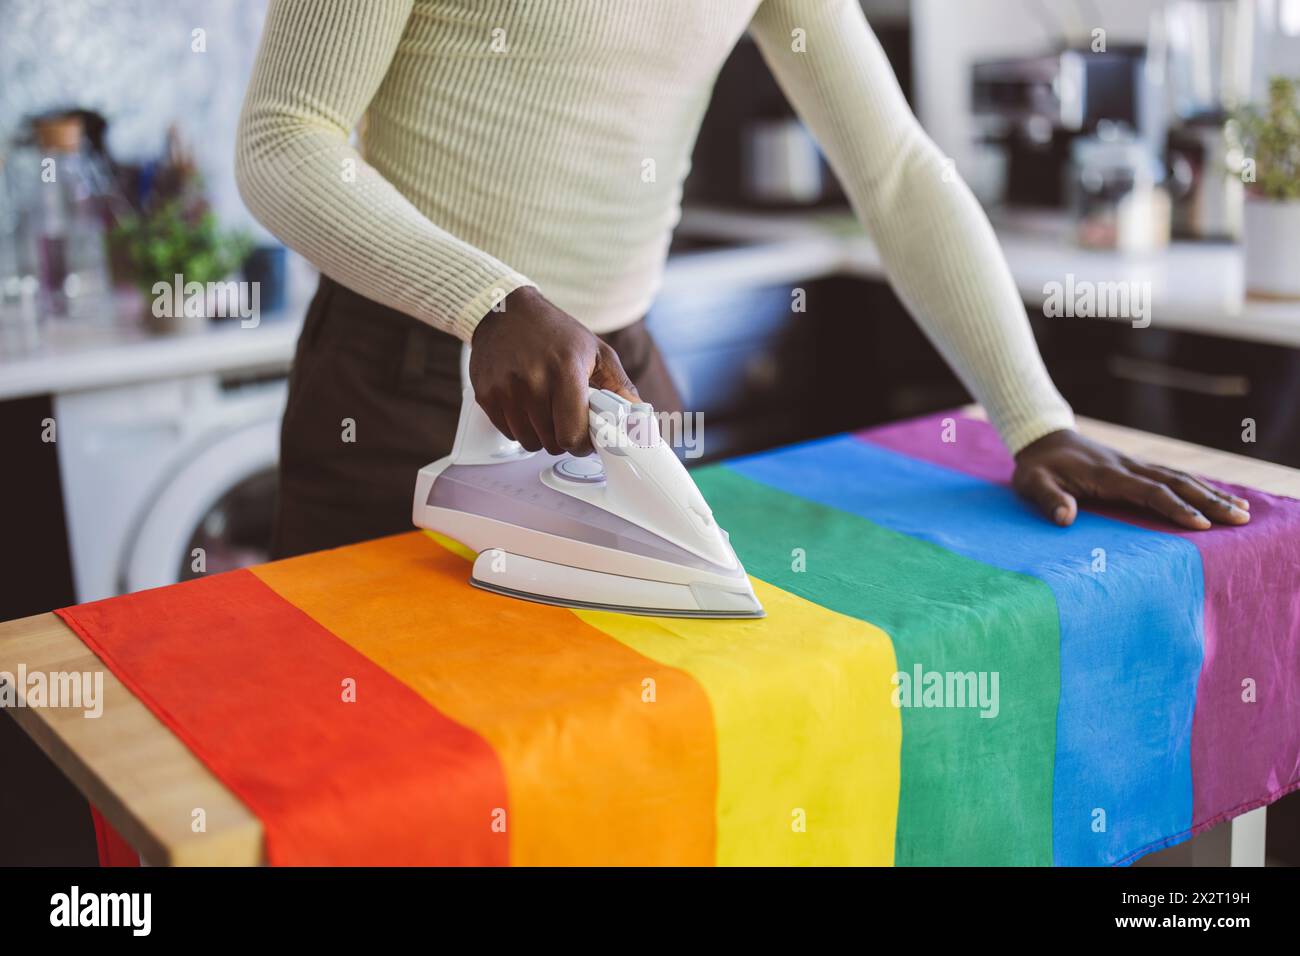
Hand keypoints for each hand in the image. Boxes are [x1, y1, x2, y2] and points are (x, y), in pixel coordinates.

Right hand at [468, 287, 637, 455]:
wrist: (506, 312)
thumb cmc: (556, 333)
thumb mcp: (597, 352)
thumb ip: (621, 388)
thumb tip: (640, 419)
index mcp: (565, 370)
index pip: (572, 435)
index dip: (583, 443)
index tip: (586, 437)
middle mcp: (532, 380)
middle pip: (552, 443)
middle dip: (564, 437)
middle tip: (566, 417)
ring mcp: (506, 389)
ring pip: (529, 442)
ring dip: (542, 434)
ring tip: (546, 409)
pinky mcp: (486, 395)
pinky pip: (509, 433)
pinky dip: (521, 427)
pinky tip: (526, 404)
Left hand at [1013, 429, 1250, 529]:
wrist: (1042, 438)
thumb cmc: (1037, 467)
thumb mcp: (1032, 483)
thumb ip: (1049, 499)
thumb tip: (1065, 518)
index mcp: (1107, 475)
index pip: (1149, 491)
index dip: (1175, 507)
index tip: (1201, 523)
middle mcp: (1128, 467)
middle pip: (1176, 483)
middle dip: (1209, 501)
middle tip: (1241, 519)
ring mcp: (1134, 464)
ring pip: (1181, 478)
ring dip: (1212, 494)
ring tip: (1243, 511)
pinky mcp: (1136, 466)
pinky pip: (1173, 476)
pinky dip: (1199, 486)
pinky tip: (1218, 497)